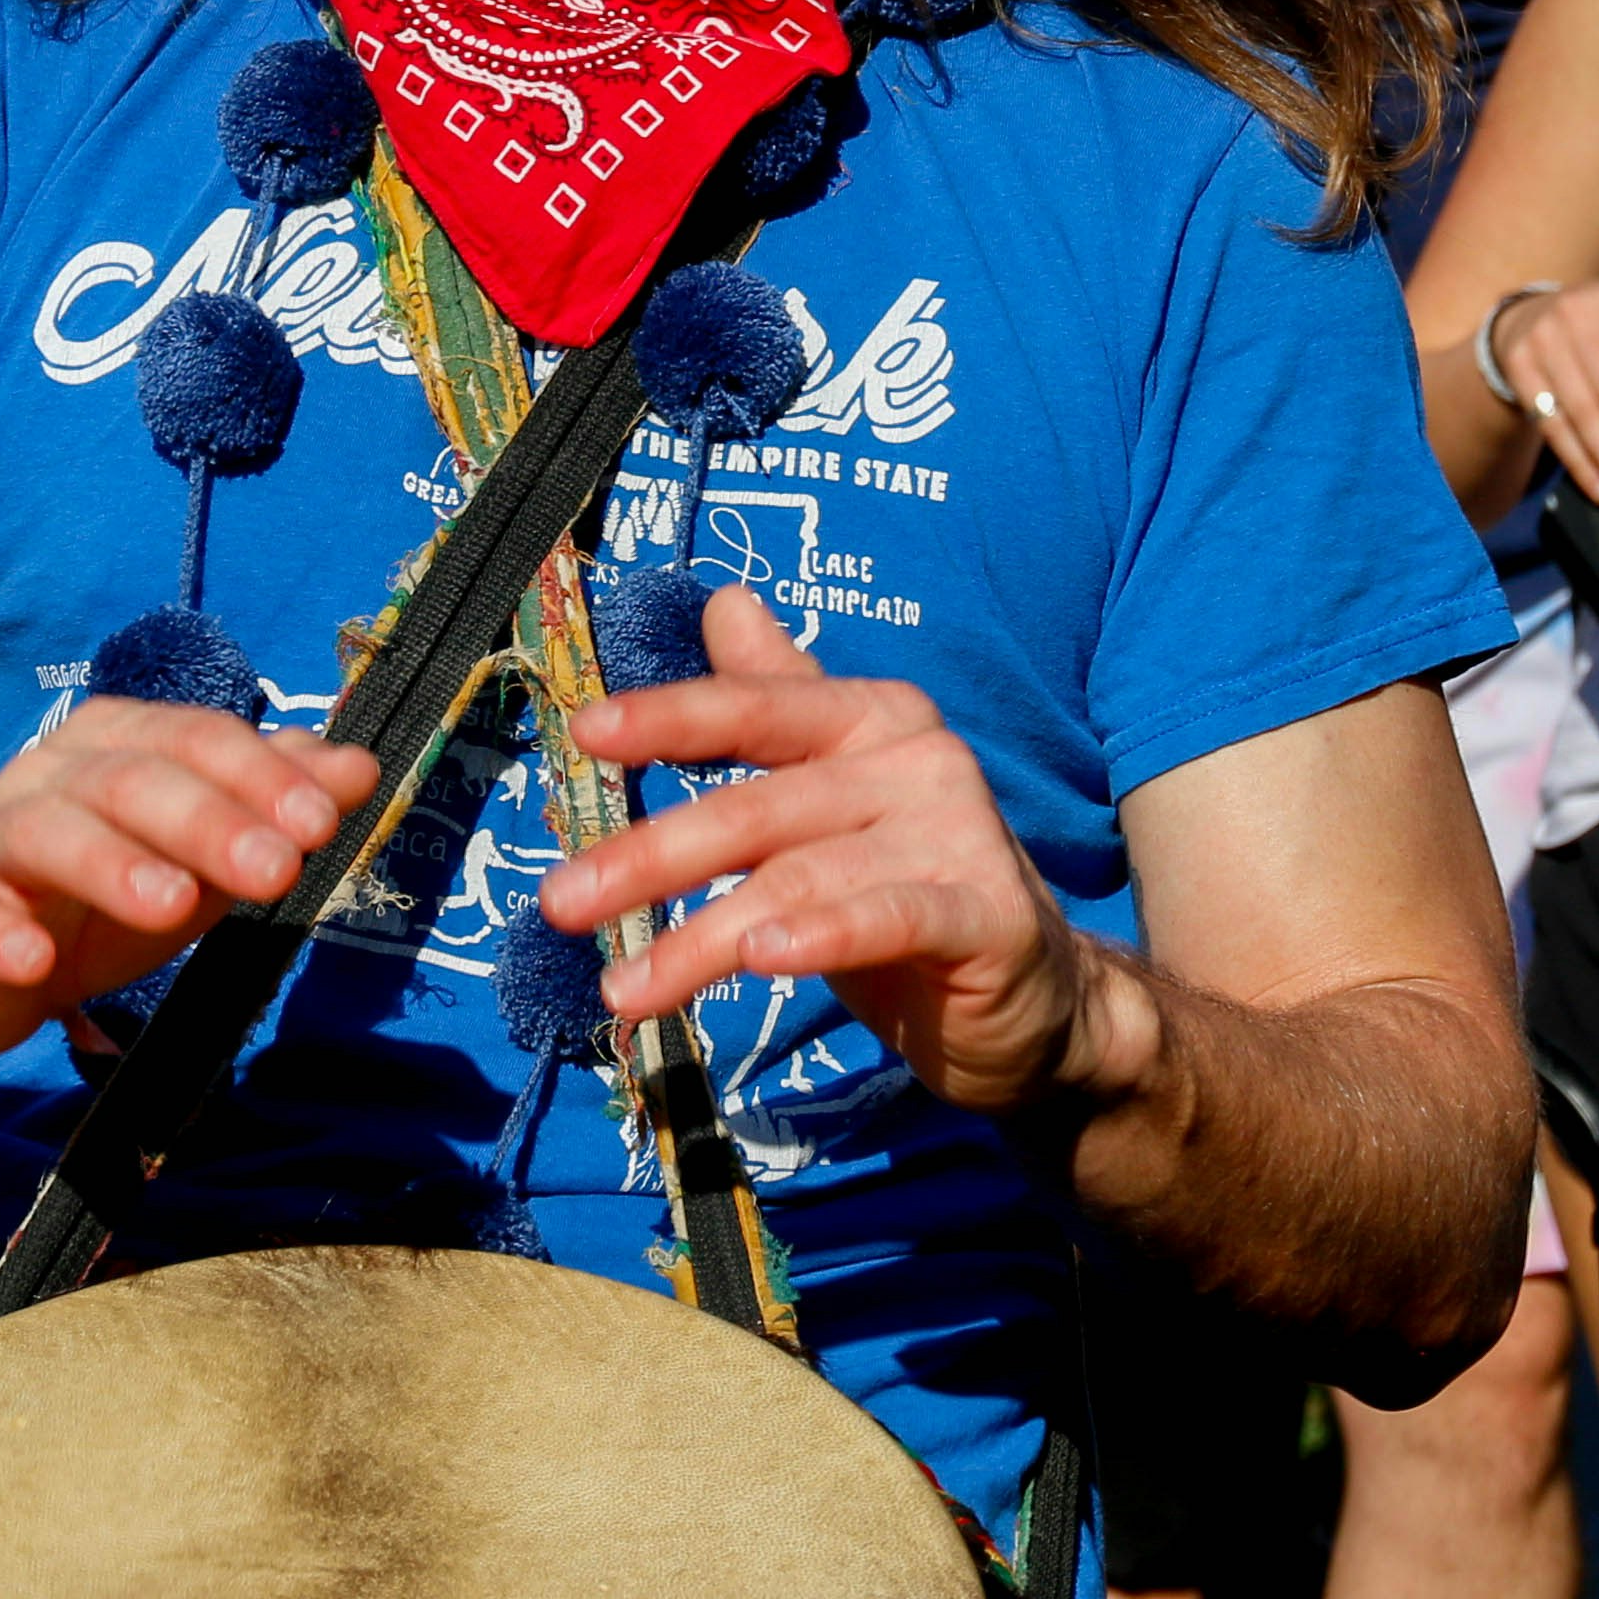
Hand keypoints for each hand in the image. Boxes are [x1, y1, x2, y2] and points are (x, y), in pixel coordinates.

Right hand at [0, 695, 378, 1058]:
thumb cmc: (101, 892)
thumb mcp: (199, 852)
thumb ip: (274, 807)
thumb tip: (360, 770)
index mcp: (123, 742)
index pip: (197, 740)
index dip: (261, 775)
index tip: (323, 822)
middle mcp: (55, 772)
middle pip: (133, 780)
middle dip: (209, 821)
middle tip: (275, 871)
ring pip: (50, 833)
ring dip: (112, 865)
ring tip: (171, 906)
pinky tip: (33, 962)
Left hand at [552, 590, 1119, 1119]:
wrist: (1038, 996)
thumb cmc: (906, 884)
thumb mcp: (829, 794)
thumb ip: (776, 704)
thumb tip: (724, 602)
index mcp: (870, 718)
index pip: (754, 707)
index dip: (668, 716)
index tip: (585, 734)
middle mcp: (916, 759)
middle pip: (757, 806)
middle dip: (650, 855)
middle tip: (560, 903)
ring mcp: (959, 834)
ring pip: (801, 878)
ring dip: (701, 937)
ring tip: (624, 989)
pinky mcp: (988, 915)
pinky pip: (888, 919)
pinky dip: (822, 937)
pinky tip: (762, 961)